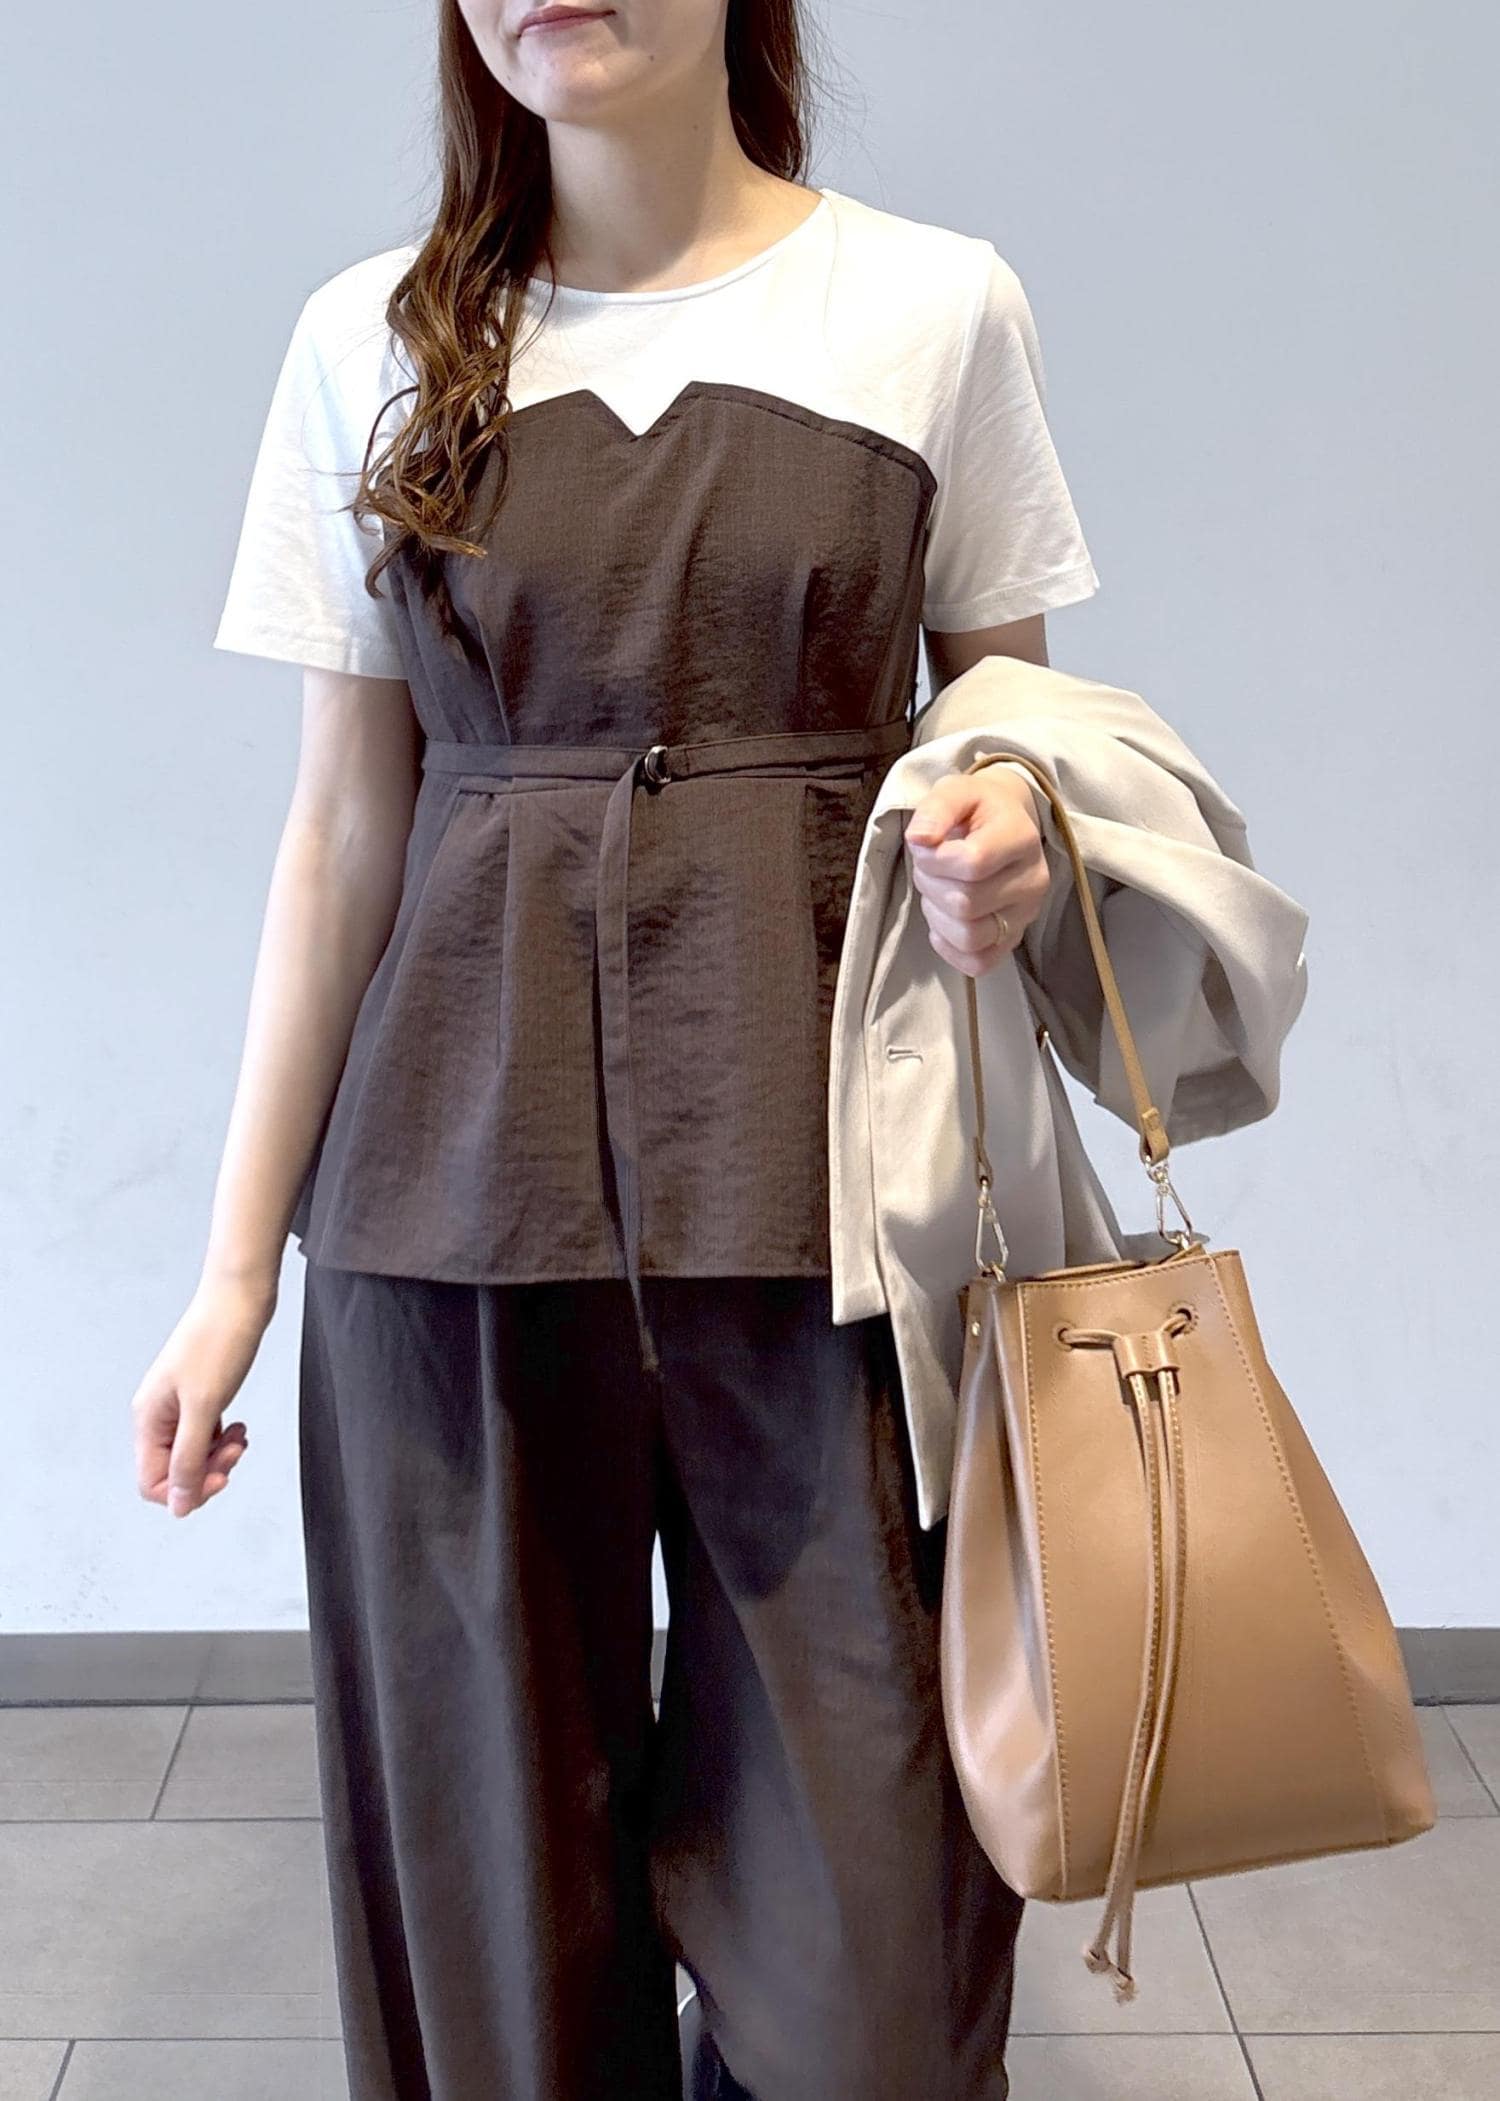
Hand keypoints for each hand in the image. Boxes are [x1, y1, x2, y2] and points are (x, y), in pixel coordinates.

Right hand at [130, 1274, 272, 1517]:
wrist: (240, 1298)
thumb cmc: (219, 1341)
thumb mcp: (204, 1407)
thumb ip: (188, 1459)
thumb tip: (178, 1504)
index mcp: (149, 1419)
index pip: (153, 1482)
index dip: (186, 1490)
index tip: (219, 1478)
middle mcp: (157, 1414)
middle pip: (174, 1471)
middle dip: (207, 1471)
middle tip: (235, 1453)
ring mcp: (177, 1404)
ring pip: (192, 1453)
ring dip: (218, 1455)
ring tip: (240, 1437)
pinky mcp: (199, 1394)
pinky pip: (205, 1434)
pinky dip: (223, 1439)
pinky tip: (238, 1427)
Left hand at [903, 765, 1049, 977]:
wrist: (1004, 823)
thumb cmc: (976, 809)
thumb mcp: (955, 791)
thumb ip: (936, 809)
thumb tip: (919, 840)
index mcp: (1022, 838)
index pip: (973, 863)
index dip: (934, 859)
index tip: (925, 845)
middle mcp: (1033, 880)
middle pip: (966, 903)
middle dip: (931, 884)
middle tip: (931, 867)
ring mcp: (1026, 915)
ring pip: (970, 936)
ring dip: (938, 916)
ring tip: (939, 891)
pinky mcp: (1013, 939)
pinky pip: (978, 963)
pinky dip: (950, 947)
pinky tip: (944, 921)